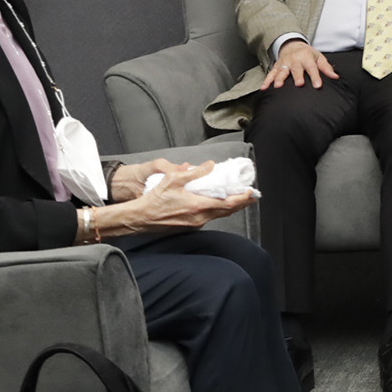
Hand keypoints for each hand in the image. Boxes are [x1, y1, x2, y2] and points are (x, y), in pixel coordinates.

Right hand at [112, 163, 254, 232]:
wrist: (140, 218)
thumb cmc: (154, 199)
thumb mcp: (173, 180)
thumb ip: (194, 173)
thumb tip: (210, 165)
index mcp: (198, 206)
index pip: (228, 203)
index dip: (242, 198)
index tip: (251, 192)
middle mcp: (200, 218)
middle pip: (227, 211)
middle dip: (241, 203)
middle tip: (251, 196)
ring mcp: (195, 224)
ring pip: (218, 215)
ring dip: (230, 207)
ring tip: (239, 198)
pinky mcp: (190, 226)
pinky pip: (209, 217)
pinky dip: (218, 210)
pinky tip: (218, 204)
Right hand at [263, 39, 336, 89]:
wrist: (292, 45)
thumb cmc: (308, 54)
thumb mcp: (319, 57)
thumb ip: (326, 68)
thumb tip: (335, 77)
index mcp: (306, 57)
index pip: (312, 68)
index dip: (315, 77)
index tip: (318, 86)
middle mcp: (294, 60)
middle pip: (296, 69)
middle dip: (297, 76)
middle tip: (299, 84)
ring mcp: (284, 63)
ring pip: (282, 71)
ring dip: (279, 79)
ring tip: (278, 86)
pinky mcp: (276, 67)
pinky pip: (270, 74)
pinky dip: (266, 81)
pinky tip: (264, 88)